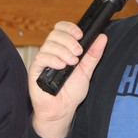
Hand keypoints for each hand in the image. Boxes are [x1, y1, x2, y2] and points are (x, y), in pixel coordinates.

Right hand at [28, 21, 107, 137]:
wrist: (62, 110)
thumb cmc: (71, 92)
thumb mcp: (87, 71)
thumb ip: (93, 54)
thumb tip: (102, 37)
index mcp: (62, 49)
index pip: (61, 29)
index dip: (69, 28)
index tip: (80, 35)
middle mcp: (51, 52)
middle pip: (55, 34)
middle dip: (69, 41)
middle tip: (79, 52)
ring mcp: (42, 60)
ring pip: (48, 45)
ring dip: (62, 51)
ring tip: (72, 63)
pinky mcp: (35, 70)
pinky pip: (41, 58)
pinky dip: (53, 60)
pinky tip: (61, 66)